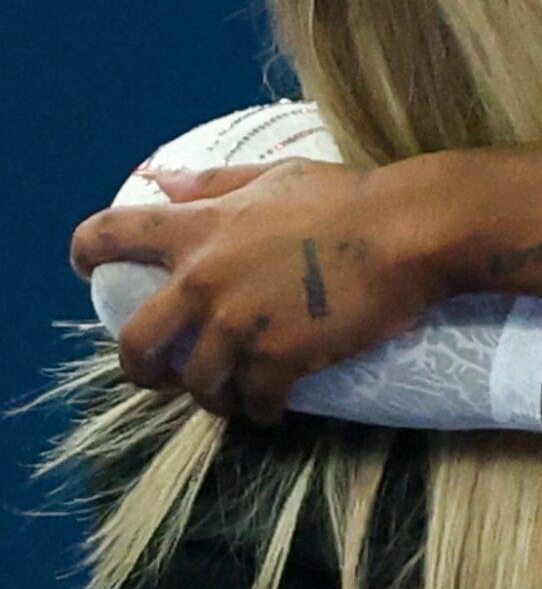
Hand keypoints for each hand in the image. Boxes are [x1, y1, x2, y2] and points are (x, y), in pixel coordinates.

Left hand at [70, 159, 451, 424]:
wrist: (408, 234)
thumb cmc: (349, 198)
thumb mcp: (274, 177)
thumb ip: (213, 184)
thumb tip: (159, 180)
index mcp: (198, 230)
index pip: (108, 236)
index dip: (86, 255)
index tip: (89, 271)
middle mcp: (204, 283)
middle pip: (136, 343)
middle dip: (142, 368)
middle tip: (162, 373)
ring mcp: (241, 327)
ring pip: (199, 384)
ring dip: (213, 395)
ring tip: (235, 396)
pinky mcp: (282, 361)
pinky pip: (254, 402)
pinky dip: (261, 411)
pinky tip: (274, 409)